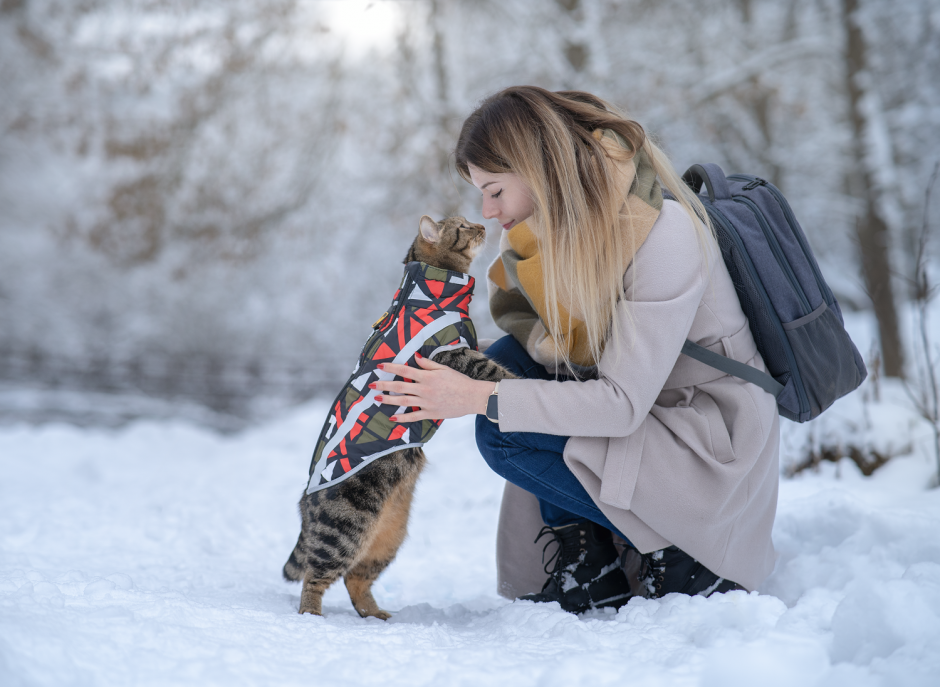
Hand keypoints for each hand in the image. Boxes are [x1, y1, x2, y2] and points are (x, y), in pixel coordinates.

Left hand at [371, 354, 495, 421]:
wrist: (472, 397)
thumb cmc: (459, 381)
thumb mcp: (444, 369)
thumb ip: (428, 364)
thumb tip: (415, 358)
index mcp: (427, 377)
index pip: (405, 371)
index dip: (391, 368)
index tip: (380, 366)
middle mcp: (424, 389)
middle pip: (400, 386)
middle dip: (384, 385)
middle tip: (371, 385)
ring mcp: (426, 403)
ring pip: (403, 401)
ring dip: (389, 400)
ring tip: (377, 399)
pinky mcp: (430, 413)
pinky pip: (413, 417)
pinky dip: (402, 418)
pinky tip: (392, 418)